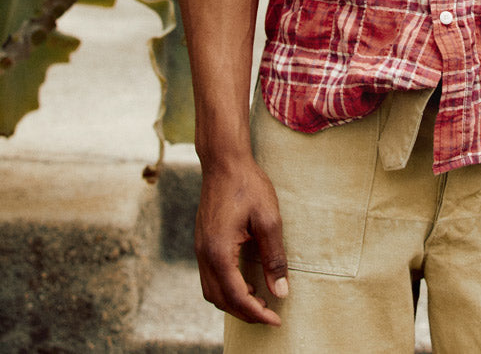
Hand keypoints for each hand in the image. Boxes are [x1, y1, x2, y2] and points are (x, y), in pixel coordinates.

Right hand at [194, 156, 288, 324]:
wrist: (224, 161)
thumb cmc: (247, 185)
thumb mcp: (269, 219)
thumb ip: (274, 257)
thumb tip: (280, 291)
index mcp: (219, 252)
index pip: (237, 296)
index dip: (257, 313)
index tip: (276, 319)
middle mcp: (204, 255)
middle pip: (220, 300)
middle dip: (245, 312)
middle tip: (270, 314)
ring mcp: (200, 249)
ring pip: (212, 291)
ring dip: (234, 302)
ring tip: (258, 301)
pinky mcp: (202, 242)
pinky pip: (210, 277)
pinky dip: (226, 288)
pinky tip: (244, 282)